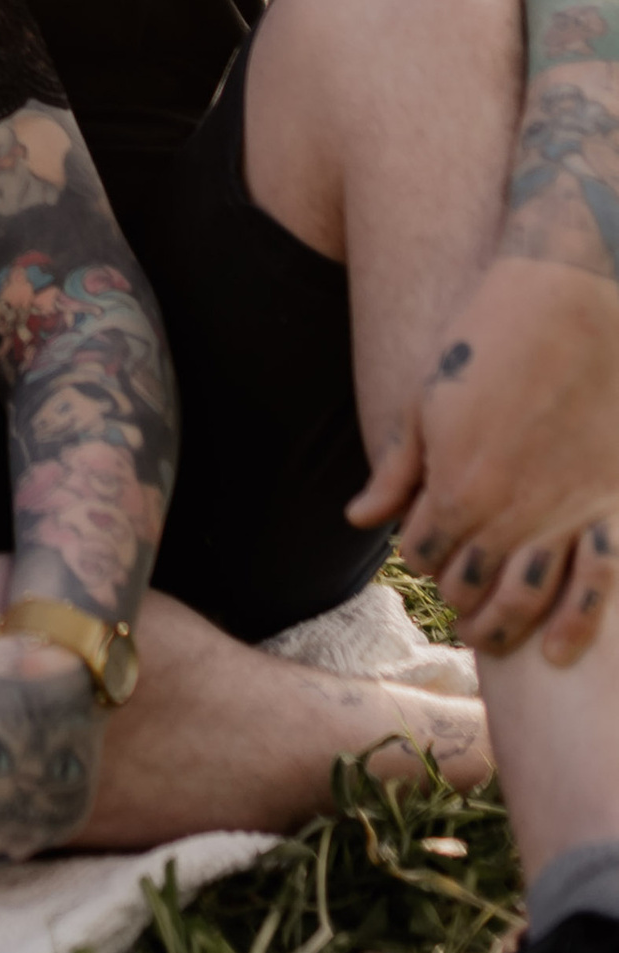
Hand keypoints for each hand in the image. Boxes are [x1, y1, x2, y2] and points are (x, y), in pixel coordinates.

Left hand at [350, 255, 618, 659]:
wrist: (569, 300)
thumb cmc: (486, 338)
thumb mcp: (425, 398)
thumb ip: (396, 468)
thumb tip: (359, 518)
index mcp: (455, 487)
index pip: (423, 552)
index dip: (417, 555)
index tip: (421, 547)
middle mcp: (508, 514)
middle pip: (470, 582)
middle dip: (455, 594)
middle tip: (453, 596)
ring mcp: (562, 516)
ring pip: (526, 599)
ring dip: (502, 625)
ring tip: (488, 634)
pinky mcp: (607, 507)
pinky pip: (594, 585)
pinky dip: (575, 625)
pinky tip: (558, 653)